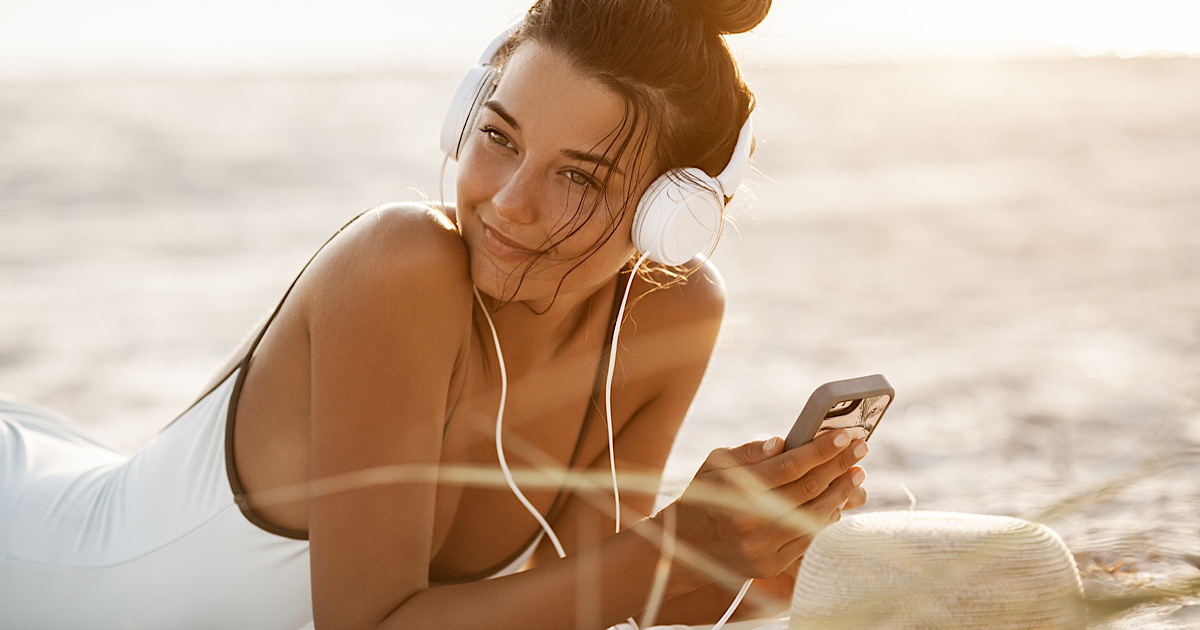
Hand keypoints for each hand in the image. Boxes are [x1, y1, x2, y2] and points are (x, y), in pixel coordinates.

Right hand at [662, 430, 867, 582]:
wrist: (686, 545)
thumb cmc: (703, 495)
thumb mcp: (715, 463)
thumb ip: (749, 452)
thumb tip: (782, 442)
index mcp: (736, 490)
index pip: (790, 465)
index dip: (821, 449)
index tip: (845, 435)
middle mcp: (751, 520)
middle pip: (808, 489)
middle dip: (839, 465)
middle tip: (861, 448)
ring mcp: (763, 547)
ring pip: (814, 516)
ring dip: (841, 492)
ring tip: (857, 473)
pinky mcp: (771, 565)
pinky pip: (809, 539)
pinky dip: (827, 518)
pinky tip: (837, 501)